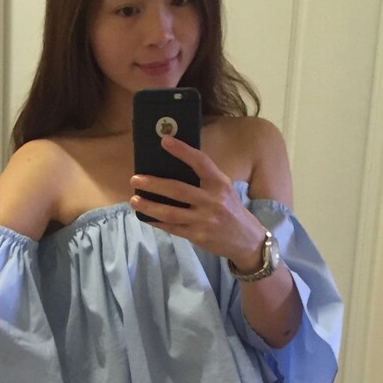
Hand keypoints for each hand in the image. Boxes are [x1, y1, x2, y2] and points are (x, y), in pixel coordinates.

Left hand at [130, 135, 265, 271]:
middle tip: (135, 179)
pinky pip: (172, 227)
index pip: (200, 162)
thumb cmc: (232, 211)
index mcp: (220, 184)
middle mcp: (213, 201)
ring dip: (149, 206)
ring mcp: (205, 220)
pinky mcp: (198, 236)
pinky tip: (146, 217)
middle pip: (177, 189)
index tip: (164, 140)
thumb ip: (205, 180)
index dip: (182, 150)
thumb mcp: (225, 190)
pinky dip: (157, 222)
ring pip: (170, 212)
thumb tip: (173, 168)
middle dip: (153, 184)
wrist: (248, 241)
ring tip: (134, 200)